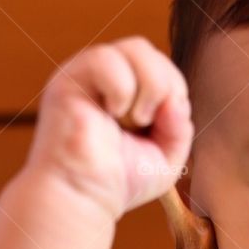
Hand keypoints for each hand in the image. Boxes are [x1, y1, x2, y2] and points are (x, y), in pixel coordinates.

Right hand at [25, 35, 193, 220]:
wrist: (84, 199)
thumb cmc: (118, 181)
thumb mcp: (165, 156)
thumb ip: (180, 127)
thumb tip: (177, 101)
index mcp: (124, 89)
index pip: (160, 65)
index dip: (175, 90)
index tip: (164, 126)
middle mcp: (103, 77)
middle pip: (149, 51)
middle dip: (165, 86)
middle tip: (149, 122)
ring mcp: (85, 75)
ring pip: (136, 49)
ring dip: (150, 87)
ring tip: (135, 120)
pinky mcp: (68, 80)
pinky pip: (106, 59)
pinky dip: (122, 88)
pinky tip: (113, 114)